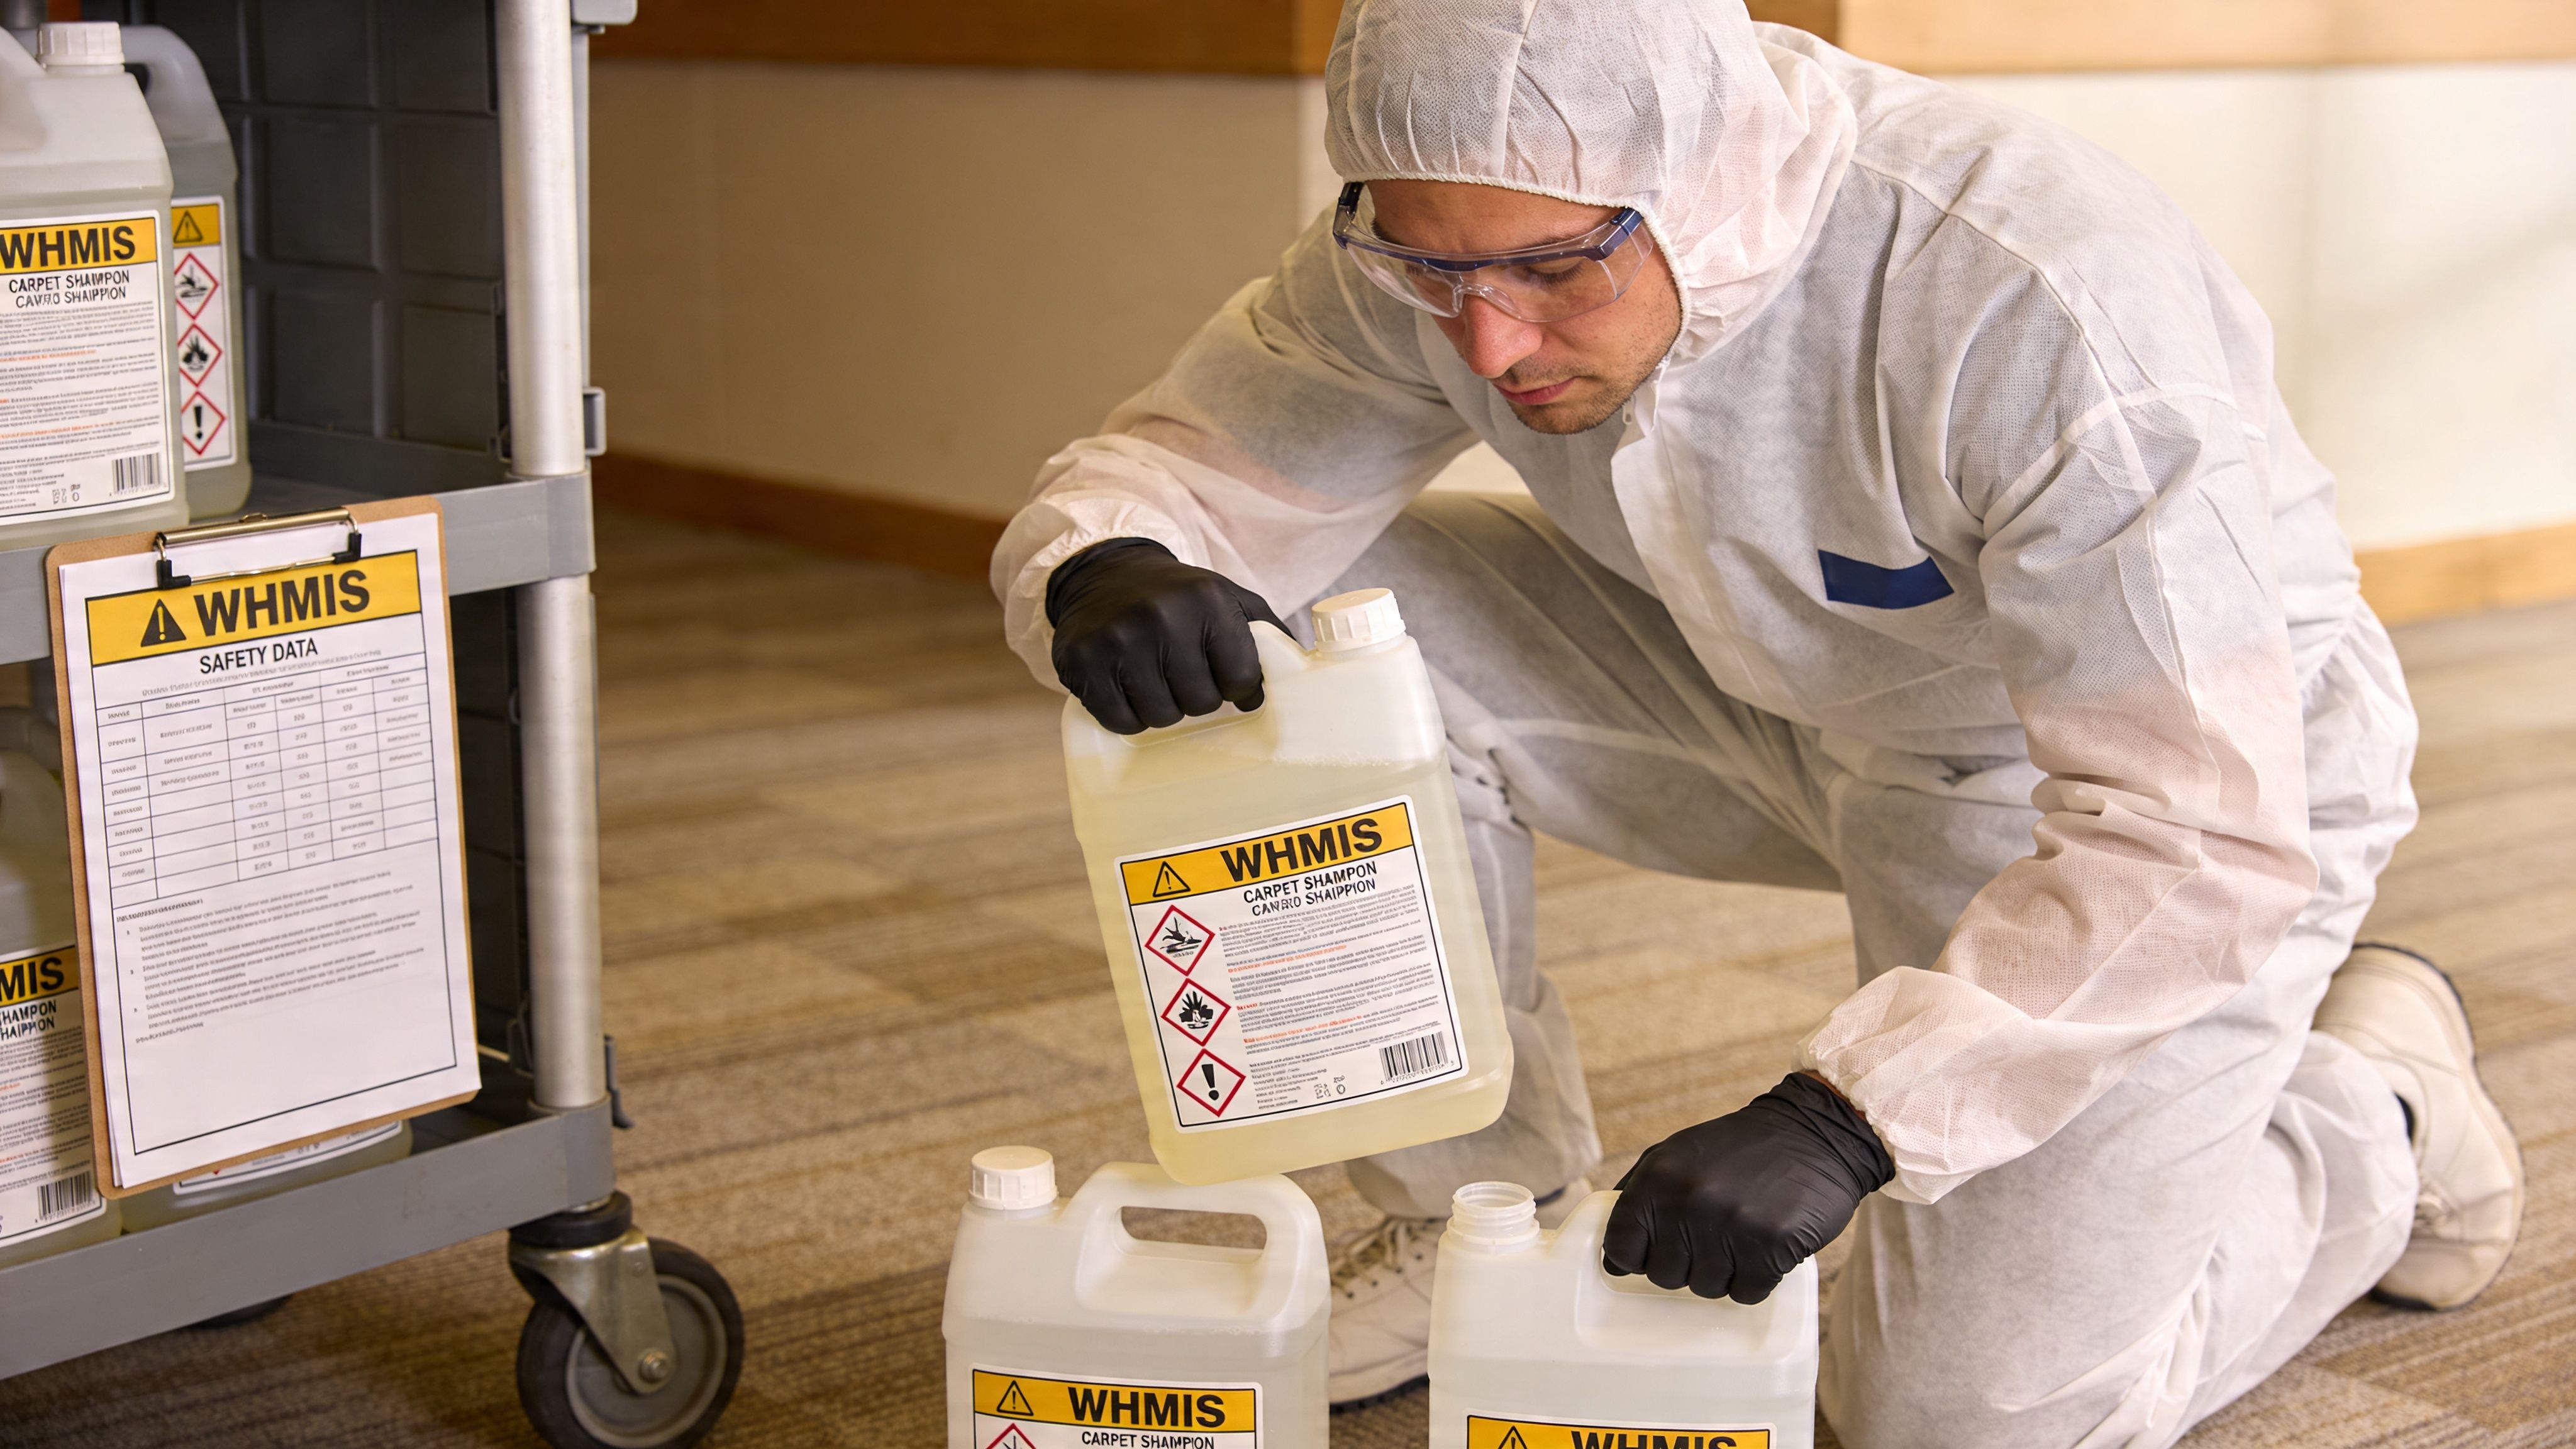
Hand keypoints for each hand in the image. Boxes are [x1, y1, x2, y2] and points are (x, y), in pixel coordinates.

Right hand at [1047, 537, 1286, 733]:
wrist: (1106, 573)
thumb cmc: (1178, 596)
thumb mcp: (1228, 598)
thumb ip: (1267, 634)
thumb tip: (1302, 676)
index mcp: (1207, 599)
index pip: (1241, 679)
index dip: (1237, 687)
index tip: (1226, 678)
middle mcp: (1161, 616)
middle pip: (1200, 703)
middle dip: (1198, 698)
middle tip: (1184, 676)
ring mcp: (1118, 639)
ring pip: (1160, 717)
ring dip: (1164, 709)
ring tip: (1157, 680)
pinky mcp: (1083, 660)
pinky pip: (1120, 720)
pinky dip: (1128, 716)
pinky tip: (1129, 689)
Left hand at [1602, 1072, 1892, 1302]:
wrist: (1815, 1132)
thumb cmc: (1740, 1149)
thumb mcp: (1678, 1153)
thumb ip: (1638, 1195)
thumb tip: (1609, 1255)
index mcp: (1658, 1177)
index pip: (1620, 1248)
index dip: (1638, 1257)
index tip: (1657, 1249)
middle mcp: (1688, 1200)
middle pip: (1663, 1277)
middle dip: (1685, 1265)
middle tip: (1712, 1235)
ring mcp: (1731, 1225)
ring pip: (1705, 1289)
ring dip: (1722, 1273)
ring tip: (1741, 1235)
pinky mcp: (1772, 1245)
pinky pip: (1746, 1294)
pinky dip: (1755, 1280)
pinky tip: (1765, 1247)